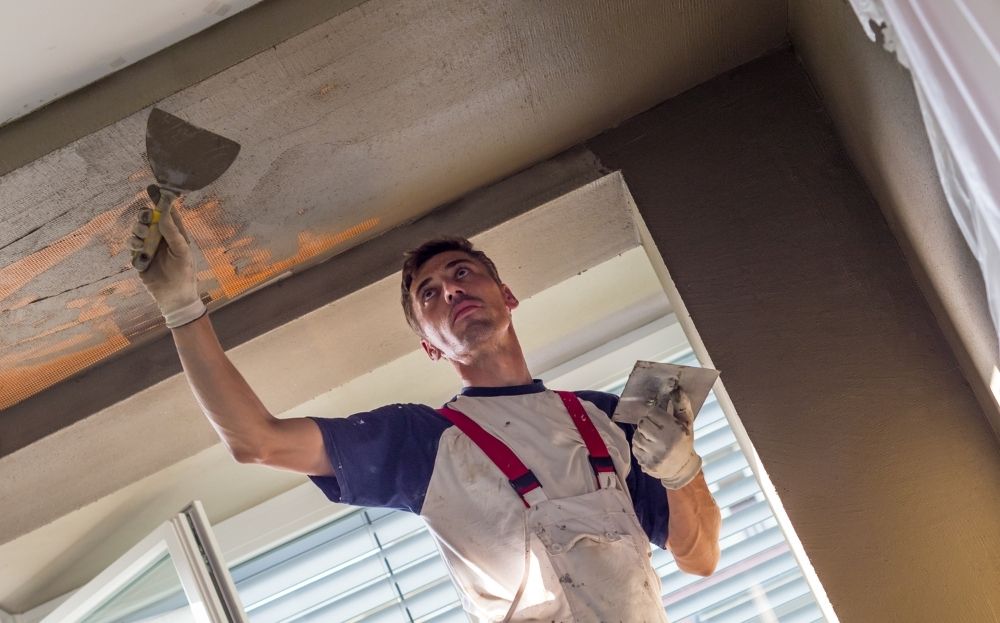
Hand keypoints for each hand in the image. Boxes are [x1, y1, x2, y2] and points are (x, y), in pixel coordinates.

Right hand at [130, 207, 205, 327]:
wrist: (173, 297)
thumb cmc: (184, 274)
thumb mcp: (182, 252)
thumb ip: (172, 232)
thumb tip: (162, 213)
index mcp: (176, 234)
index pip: (167, 213)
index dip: (160, 201)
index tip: (152, 188)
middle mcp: (162, 238)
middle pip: (148, 219)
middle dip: (144, 218)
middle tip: (145, 222)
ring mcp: (150, 247)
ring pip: (137, 230)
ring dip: (137, 232)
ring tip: (142, 241)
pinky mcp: (139, 257)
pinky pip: (132, 245)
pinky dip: (133, 246)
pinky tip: (139, 252)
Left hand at [631, 387, 702, 489]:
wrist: (682, 468)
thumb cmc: (684, 441)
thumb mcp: (687, 423)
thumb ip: (682, 405)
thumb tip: (677, 389)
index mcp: (675, 430)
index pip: (652, 413)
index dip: (655, 414)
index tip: (660, 419)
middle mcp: (664, 443)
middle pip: (642, 423)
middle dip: (647, 424)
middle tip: (655, 429)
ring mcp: (655, 455)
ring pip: (636, 436)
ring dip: (642, 436)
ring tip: (652, 439)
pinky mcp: (647, 464)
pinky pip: (635, 449)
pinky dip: (639, 447)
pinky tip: (650, 449)